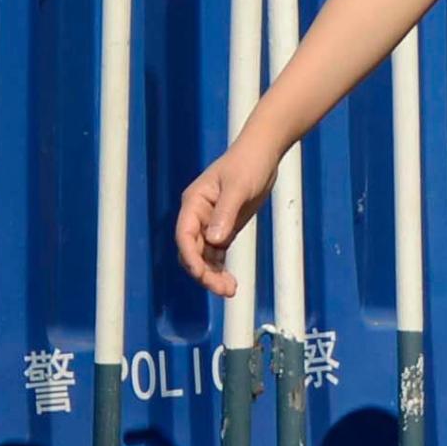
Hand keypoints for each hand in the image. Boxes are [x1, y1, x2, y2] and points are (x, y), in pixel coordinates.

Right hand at [172, 135, 276, 295]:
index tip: (201, 274)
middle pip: (192, 250)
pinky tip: (230, 283)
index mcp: (194, 203)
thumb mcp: (239, 188)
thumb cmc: (248, 165)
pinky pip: (217, 253)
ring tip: (230, 291)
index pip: (184, 235)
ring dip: (213, 274)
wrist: (262, 154)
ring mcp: (210, 223)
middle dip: (203, 272)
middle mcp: (198, 216)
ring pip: (204, 256)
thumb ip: (226, 213)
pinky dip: (220, 268)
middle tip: (224, 290)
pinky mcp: (224, 228)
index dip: (190, 256)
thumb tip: (214, 240)